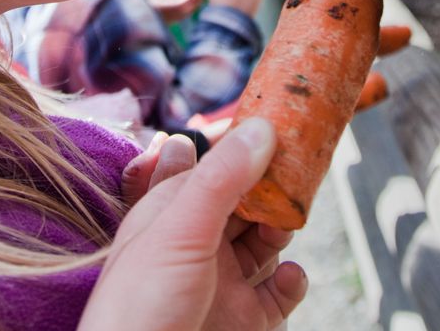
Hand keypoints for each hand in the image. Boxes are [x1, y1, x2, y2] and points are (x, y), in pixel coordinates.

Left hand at [81, 119, 307, 330]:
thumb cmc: (140, 306)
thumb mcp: (181, 229)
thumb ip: (222, 178)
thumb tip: (263, 128)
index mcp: (170, 215)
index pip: (210, 168)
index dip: (242, 150)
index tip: (277, 128)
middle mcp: (197, 245)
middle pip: (244, 203)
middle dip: (271, 190)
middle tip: (299, 174)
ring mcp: (222, 283)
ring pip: (265, 243)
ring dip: (282, 230)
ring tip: (286, 226)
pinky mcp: (243, 319)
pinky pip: (278, 293)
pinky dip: (291, 281)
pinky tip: (288, 275)